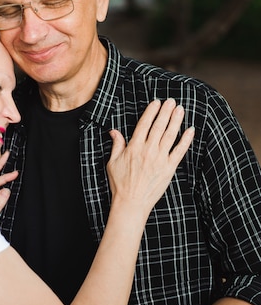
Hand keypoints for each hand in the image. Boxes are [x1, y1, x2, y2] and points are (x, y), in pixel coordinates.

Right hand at [107, 99, 194, 213]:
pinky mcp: (169, 168)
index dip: (151, 112)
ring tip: (180, 109)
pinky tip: (190, 130)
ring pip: (170, 135)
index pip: (144, 124)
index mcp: (134, 147)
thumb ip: (116, 145)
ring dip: (176, 121)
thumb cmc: (120, 184)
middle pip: (159, 126)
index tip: (156, 102)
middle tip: (171, 101)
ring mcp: (160, 159)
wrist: (131, 203)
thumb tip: (114, 131)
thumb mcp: (112, 162)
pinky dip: (186, 140)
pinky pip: (179, 151)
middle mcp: (148, 150)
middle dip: (166, 112)